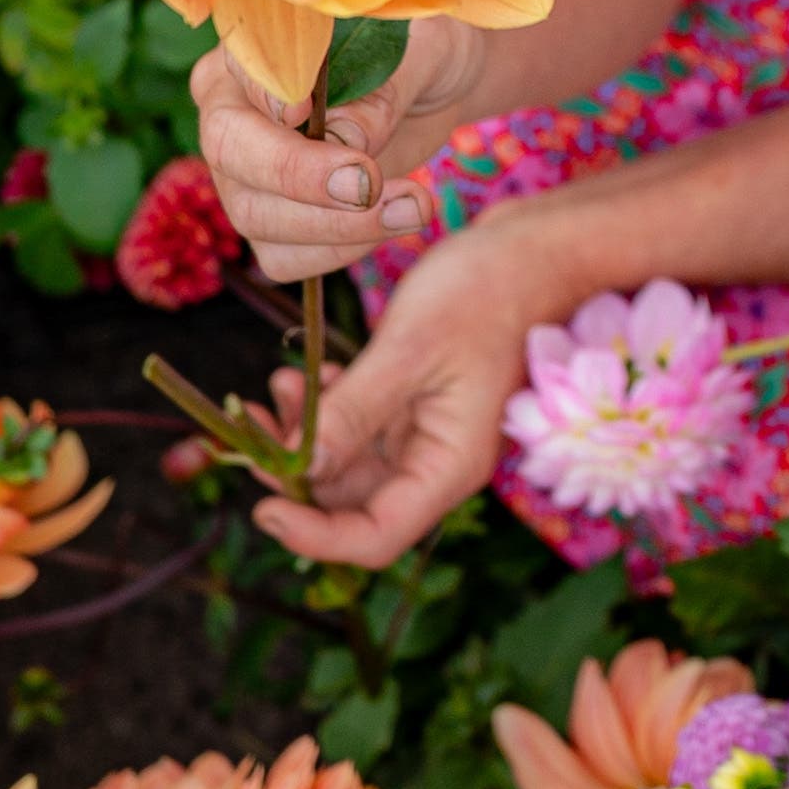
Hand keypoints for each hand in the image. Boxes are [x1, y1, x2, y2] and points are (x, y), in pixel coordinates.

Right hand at [191, 17, 500, 284]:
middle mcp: (230, 112)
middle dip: (301, 176)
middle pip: (229, 151)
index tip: (306, 110)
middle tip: (369, 183)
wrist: (435, 92)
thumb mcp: (418, 51)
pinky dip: (341, 250)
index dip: (268, 97)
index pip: (239, 71)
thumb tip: (346, 138)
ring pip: (255, 216)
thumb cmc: (420, 52)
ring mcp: (242, 176)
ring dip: (338, 224)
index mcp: (250, 50)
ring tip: (414, 205)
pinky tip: (393, 220)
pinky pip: (285, 257)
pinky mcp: (272, 225)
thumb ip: (380, 90)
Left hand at [249, 227, 539, 568]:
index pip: (376, 537)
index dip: (315, 536)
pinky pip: (359, 427)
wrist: (532, 251)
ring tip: (279, 386)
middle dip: (300, 474)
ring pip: (350, 464)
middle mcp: (437, 462)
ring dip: (307, 436)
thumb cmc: (485, 294)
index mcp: (449, 466)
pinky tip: (307, 376)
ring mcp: (425, 434)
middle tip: (257, 426)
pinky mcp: (414, 405)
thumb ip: (353, 412)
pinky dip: (327, 408)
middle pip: (354, 504)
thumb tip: (301, 467)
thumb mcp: (408, 350)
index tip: (263, 508)